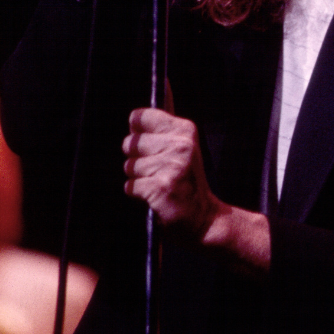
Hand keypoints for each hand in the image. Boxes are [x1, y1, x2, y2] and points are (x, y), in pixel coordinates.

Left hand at [123, 107, 219, 242]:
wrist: (204, 217)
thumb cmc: (187, 181)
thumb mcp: (182, 148)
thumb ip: (161, 130)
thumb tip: (134, 116)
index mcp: (185, 130)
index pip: (140, 116)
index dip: (138, 131)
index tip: (148, 143)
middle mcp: (180, 145)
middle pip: (130, 143)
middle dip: (137, 158)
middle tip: (158, 169)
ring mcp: (171, 166)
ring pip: (129, 166)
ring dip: (139, 178)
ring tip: (159, 182)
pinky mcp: (160, 188)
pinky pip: (130, 186)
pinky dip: (139, 193)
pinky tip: (156, 195)